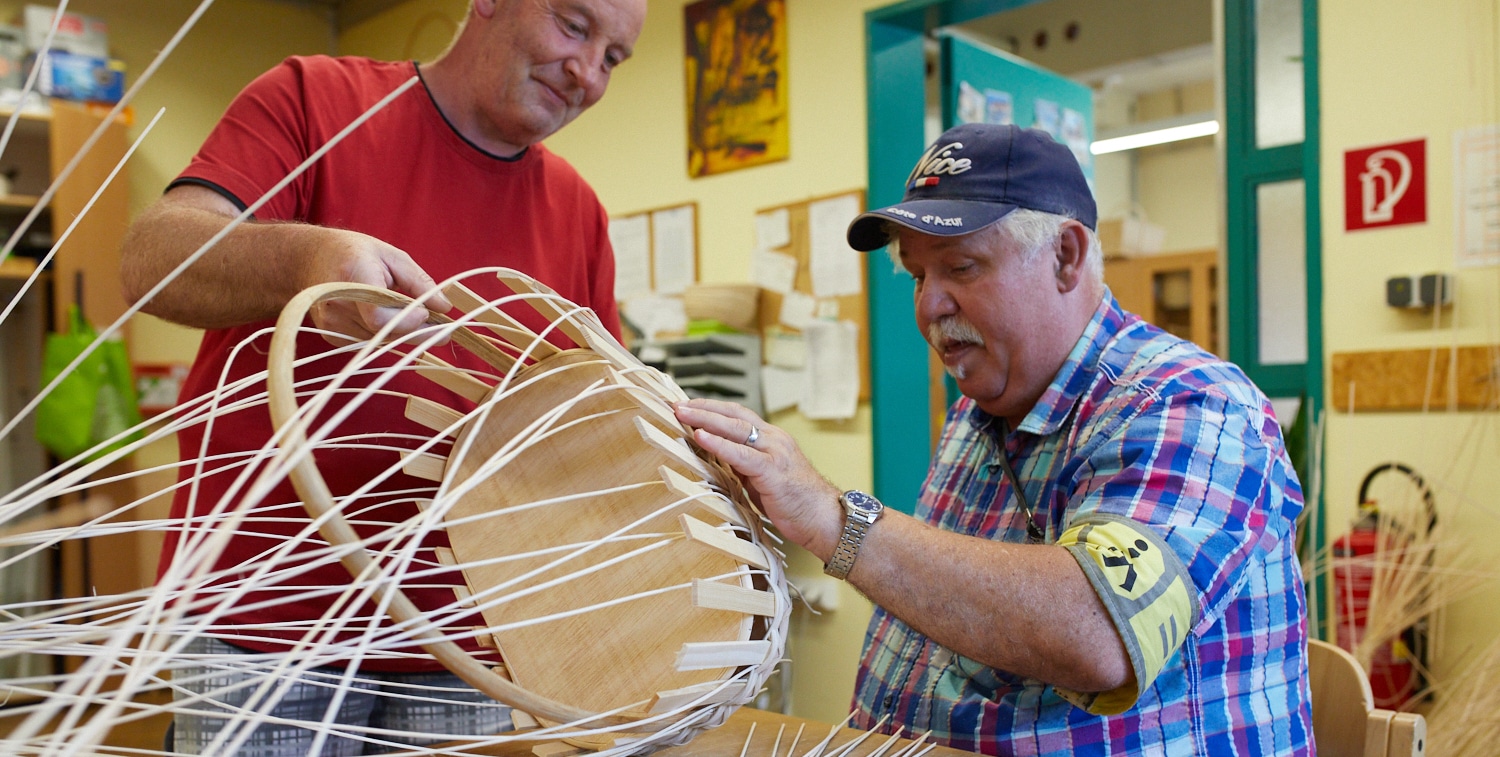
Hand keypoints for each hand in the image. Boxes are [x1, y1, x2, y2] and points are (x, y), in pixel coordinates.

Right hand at [300, 228, 453, 343]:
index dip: (407, 321)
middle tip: (442, 330)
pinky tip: (388, 318)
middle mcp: (337, 305)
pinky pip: (370, 343)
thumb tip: (445, 307)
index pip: (379, 315)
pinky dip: (385, 334)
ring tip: (415, 318)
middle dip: (417, 333)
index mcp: (352, 277)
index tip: (427, 314)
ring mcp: (332, 324)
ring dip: (402, 334)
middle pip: (384, 333)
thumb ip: (419, 282)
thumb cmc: (353, 253)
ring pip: (380, 341)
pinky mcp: (332, 337)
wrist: (307, 259)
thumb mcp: (391, 256)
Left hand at [673, 398, 843, 559]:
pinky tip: (701, 437)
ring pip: (735, 428)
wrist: (825, 519)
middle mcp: (774, 439)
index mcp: (772, 439)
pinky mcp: (772, 471)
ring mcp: (775, 452)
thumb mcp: (763, 479)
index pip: (738, 415)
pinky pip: (741, 454)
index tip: (689, 406)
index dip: (712, 409)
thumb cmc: (796, 503)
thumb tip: (718, 460)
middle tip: (677, 404)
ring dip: (705, 419)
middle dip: (703, 408)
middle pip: (734, 415)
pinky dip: (719, 444)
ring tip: (682, 414)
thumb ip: (743, 466)